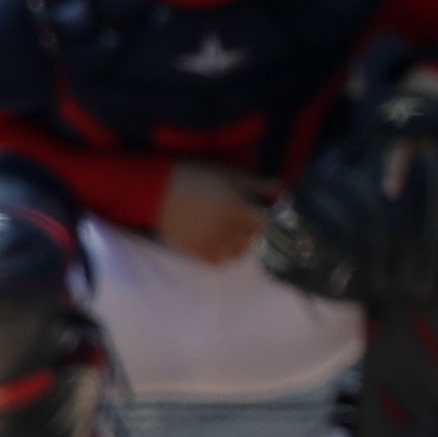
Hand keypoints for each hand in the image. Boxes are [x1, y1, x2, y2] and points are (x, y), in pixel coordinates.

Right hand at [157, 159, 274, 263]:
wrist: (155, 191)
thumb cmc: (194, 176)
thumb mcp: (227, 174)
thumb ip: (256, 184)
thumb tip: (283, 189)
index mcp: (236, 208)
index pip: (262, 223)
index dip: (261, 217)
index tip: (254, 211)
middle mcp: (227, 229)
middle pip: (251, 239)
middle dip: (249, 230)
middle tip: (240, 221)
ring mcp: (211, 243)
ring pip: (237, 254)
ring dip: (238, 245)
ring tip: (229, 233)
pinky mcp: (195, 251)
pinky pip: (218, 262)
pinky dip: (222, 255)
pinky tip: (217, 243)